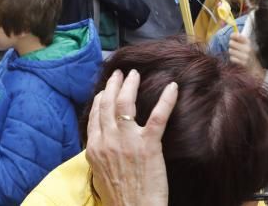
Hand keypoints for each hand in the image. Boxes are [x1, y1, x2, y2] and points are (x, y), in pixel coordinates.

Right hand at [86, 69, 176, 205]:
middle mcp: (108, 140)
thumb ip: (99, 155)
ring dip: (130, 84)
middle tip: (120, 74)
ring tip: (135, 74)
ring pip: (126, 103)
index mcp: (94, 148)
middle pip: (108, 103)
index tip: (106, 90)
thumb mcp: (99, 175)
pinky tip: (173, 88)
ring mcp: (128, 141)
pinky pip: (158, 116)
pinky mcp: (149, 145)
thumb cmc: (119, 199)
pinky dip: (166, 99)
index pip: (95, 115)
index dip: (101, 98)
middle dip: (114, 85)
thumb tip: (103, 144)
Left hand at [228, 34, 265, 80]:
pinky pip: (232, 58)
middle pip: (231, 43)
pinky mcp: (243, 63)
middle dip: (231, 45)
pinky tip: (237, 59)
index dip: (233, 35)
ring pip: (230, 51)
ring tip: (236, 54)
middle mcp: (248, 48)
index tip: (232, 37)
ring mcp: (245, 56)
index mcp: (249, 43)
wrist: (256, 67)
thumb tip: (232, 34)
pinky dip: (233, 59)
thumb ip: (241, 40)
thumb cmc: (250, 55)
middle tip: (234, 48)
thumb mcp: (248, 46)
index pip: (238, 36)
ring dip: (232, 53)